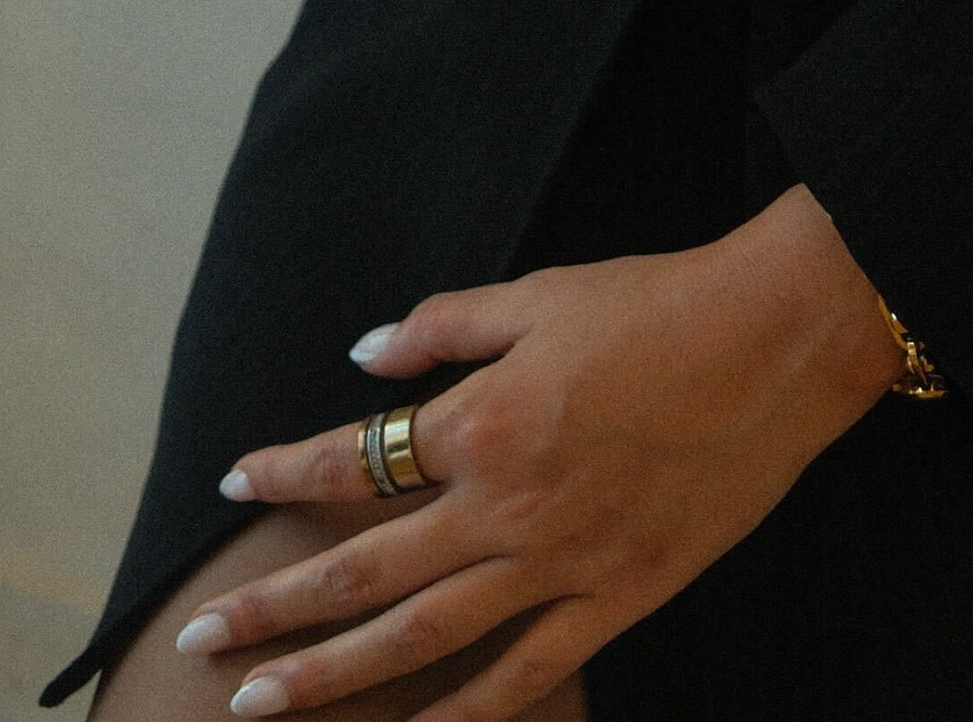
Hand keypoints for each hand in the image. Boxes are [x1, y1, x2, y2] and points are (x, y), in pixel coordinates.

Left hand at [174, 188, 910, 721]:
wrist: (772, 345)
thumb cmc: (654, 306)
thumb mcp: (538, 293)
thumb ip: (443, 327)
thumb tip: (366, 358)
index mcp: (482, 423)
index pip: (356, 459)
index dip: (286, 472)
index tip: (231, 481)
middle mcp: (504, 508)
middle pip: (363, 572)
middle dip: (272, 611)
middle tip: (200, 641)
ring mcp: (560, 566)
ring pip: (422, 639)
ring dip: (333, 675)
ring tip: (261, 704)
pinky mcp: (616, 599)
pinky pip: (524, 674)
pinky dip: (463, 714)